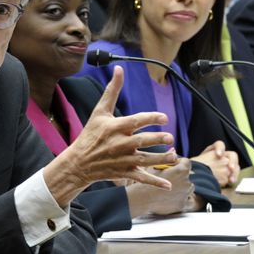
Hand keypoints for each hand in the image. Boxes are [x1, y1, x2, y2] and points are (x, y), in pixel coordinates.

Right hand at [44, 66, 176, 206]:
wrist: (79, 162)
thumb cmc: (91, 134)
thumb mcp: (99, 111)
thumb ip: (112, 90)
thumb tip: (119, 68)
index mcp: (116, 127)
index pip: (137, 121)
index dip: (152, 118)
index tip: (164, 118)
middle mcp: (120, 144)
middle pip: (143, 142)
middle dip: (158, 139)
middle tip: (169, 137)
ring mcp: (123, 160)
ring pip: (146, 160)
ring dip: (162, 159)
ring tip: (174, 155)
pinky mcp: (125, 172)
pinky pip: (142, 178)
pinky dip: (155, 182)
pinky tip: (168, 185)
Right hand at [126, 158, 194, 216]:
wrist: (142, 200)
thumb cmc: (147, 181)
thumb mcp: (155, 166)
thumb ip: (167, 158)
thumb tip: (174, 150)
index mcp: (181, 170)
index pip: (186, 162)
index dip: (179, 163)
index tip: (171, 166)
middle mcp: (187, 182)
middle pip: (187, 175)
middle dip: (180, 176)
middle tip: (167, 178)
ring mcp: (186, 194)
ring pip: (187, 188)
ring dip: (181, 187)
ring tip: (167, 189)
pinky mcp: (183, 205)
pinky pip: (185, 200)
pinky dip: (179, 199)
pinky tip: (168, 197)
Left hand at [190, 141, 239, 186]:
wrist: (199, 174)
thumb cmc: (196, 166)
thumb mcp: (196, 162)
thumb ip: (197, 161)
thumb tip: (188, 163)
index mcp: (214, 150)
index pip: (219, 145)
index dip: (220, 149)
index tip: (218, 155)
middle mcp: (223, 156)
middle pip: (232, 155)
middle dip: (232, 161)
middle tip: (230, 168)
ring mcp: (228, 164)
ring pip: (236, 165)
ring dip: (235, 172)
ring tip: (231, 179)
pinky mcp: (229, 173)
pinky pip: (235, 174)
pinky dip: (234, 177)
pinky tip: (231, 182)